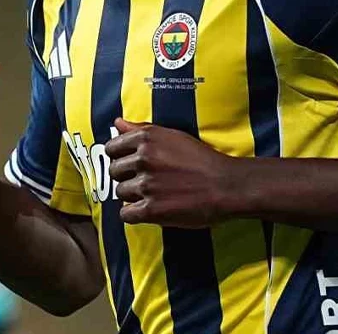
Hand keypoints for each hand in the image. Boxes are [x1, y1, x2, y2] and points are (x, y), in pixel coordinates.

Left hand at [105, 118, 242, 227]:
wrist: (226, 185)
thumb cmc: (202, 160)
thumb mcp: (173, 136)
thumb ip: (141, 129)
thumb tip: (117, 123)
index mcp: (147, 138)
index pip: (112, 148)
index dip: (119, 157)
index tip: (130, 164)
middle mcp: (143, 158)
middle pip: (114, 171)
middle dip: (126, 177)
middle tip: (146, 181)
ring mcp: (146, 184)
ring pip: (120, 192)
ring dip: (133, 196)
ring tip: (153, 194)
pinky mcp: (151, 209)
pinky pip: (126, 214)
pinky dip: (135, 214)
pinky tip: (150, 209)